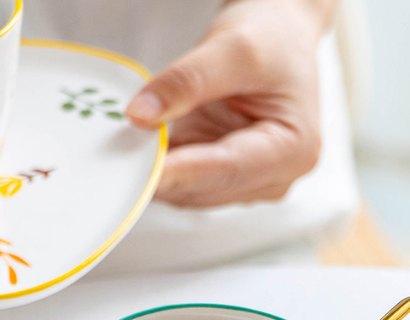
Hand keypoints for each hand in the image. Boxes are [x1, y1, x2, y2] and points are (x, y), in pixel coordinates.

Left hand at [126, 0, 334, 207]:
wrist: (281, 37)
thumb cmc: (273, 41)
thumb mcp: (232, 48)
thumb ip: (186, 82)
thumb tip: (142, 115)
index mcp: (293, 150)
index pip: (227, 169)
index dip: (180, 173)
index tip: (139, 174)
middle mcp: (275, 177)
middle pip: (207, 189)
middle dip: (163, 175)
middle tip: (116, 159)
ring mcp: (250, 182)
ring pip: (192, 194)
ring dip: (159, 175)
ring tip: (125, 150)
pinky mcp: (226, 179)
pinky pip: (187, 183)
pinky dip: (163, 169)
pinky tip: (141, 151)